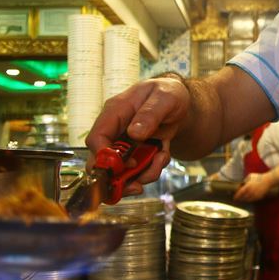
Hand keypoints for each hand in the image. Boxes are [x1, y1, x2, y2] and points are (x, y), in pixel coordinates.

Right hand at [85, 78, 189, 194]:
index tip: (124, 166)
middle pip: (101, 162)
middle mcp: (115, 131)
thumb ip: (150, 113)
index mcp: (115, 112)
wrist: (182, 103)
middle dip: (118, 178)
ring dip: (142, 174)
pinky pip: (138, 172)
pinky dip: (151, 171)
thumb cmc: (169, 94)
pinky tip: (163, 155)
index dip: (104, 157)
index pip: (96, 138)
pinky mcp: (135, 154)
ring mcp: (124, 145)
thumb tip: (133, 133)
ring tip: (161, 159)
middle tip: (138, 186)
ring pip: (120, 172)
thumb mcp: (165, 98)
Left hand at [234, 173, 273, 201]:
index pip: (240, 193)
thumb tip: (241, 184)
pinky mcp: (259, 197)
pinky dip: (250, 200)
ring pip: (248, 200)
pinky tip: (248, 199)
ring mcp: (255, 195)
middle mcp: (251, 191)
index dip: (236, 196)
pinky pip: (253, 200)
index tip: (234, 198)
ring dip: (244, 200)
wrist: (268, 180)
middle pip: (243, 198)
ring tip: (242, 200)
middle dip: (240, 199)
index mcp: (247, 186)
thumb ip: (245, 180)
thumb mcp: (250, 176)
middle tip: (237, 200)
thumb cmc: (259, 177)